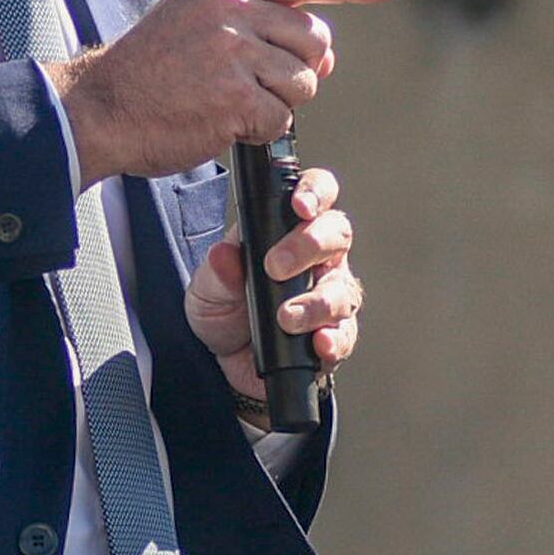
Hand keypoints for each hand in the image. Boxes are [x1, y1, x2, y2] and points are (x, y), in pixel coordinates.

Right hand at [48, 0, 399, 179]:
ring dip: (280, 102)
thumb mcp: (201, 20)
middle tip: (258, 83)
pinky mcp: (233, 97)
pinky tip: (224, 122)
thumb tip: (328, 56)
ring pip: (304, 82)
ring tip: (231, 100)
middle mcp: (231, 7)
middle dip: (301, 69)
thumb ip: (262, 24)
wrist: (100, 107)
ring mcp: (232, 51)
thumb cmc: (155, 69)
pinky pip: (281, 118)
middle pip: (314, 39)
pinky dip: (261, 129)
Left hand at [184, 164, 361, 407]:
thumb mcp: (207, 288)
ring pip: (343, 289)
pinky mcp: (335, 335)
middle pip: (337, 235)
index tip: (300, 205)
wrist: (226, 362)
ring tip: (286, 317)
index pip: (317, 194)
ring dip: (317, 303)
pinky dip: (334, 340)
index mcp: (292, 230)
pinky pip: (346, 335)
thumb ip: (217, 271)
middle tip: (276, 267)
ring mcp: (332, 297)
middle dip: (310, 245)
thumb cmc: (225, 310)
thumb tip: (224, 254)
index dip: (315, 192)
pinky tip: (319, 342)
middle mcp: (321, 259)